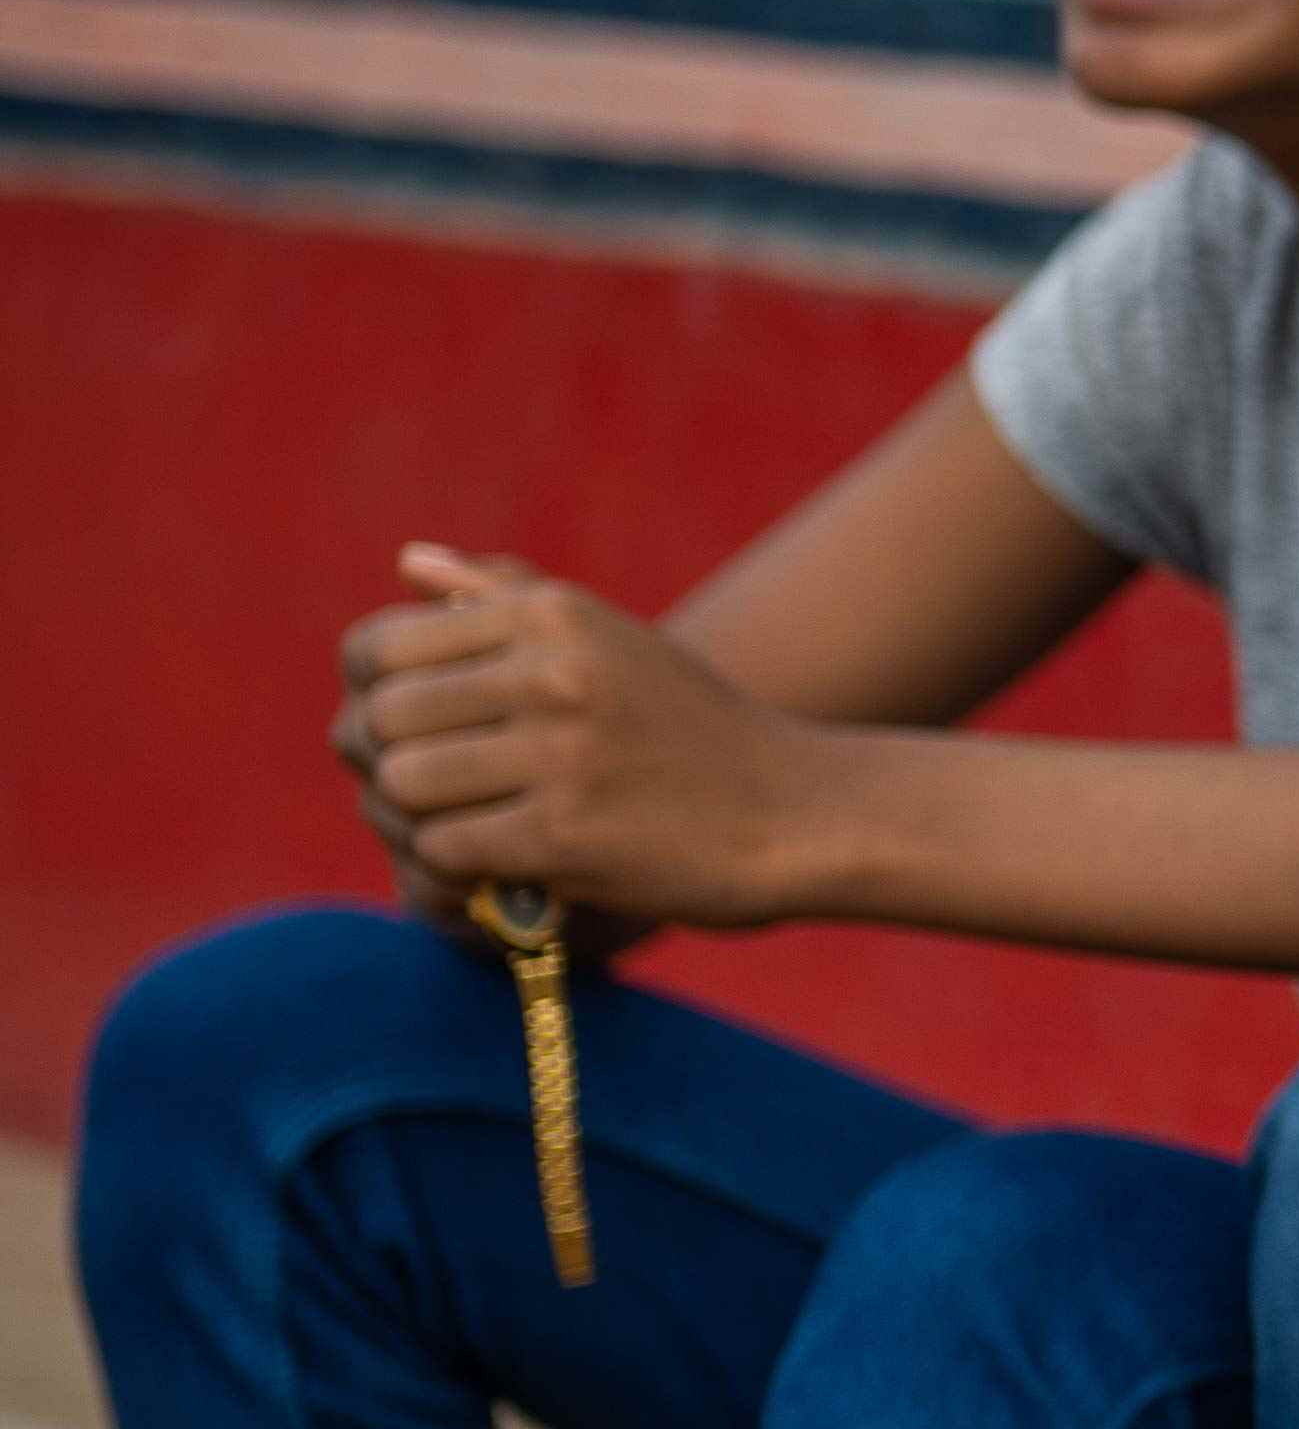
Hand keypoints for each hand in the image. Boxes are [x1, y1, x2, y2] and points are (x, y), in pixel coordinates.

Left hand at [332, 544, 817, 930]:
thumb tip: (410, 562)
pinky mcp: (565, 836)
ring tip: (465, 823)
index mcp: (554, 614)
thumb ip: (506, 596)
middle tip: (435, 788)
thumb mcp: (611, 638)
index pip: (379, 647)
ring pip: (403, 786)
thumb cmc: (691, 727)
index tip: (415, 726)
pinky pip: (444, 851)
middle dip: (386, 762)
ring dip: (420, 819)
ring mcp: (562, 755)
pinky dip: (461, 867)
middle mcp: (555, 672)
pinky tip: (505, 861)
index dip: (371, 694)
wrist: (798, 811)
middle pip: (382, 719)